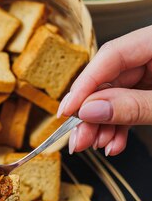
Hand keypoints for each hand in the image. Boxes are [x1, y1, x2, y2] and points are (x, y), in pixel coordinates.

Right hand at [57, 25, 151, 154]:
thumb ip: (133, 106)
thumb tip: (90, 110)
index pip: (111, 55)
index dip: (85, 84)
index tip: (67, 111)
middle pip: (110, 79)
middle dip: (92, 113)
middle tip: (78, 139)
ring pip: (118, 96)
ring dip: (103, 125)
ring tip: (95, 145)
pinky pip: (131, 105)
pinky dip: (121, 126)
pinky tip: (113, 143)